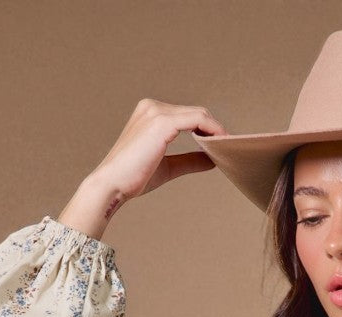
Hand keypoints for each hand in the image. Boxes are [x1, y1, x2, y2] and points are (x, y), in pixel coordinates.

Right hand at [87, 98, 227, 202]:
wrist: (113, 185)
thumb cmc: (133, 178)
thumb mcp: (167, 166)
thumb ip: (189, 160)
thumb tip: (211, 159)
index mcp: (150, 113)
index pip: (188, 116)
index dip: (208, 129)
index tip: (222, 146)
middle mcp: (152, 107)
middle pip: (196, 113)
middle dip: (214, 130)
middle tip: (229, 148)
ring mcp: (157, 112)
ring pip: (199, 115)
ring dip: (217, 131)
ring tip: (227, 148)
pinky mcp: (162, 122)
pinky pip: (198, 120)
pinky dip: (213, 130)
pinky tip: (221, 144)